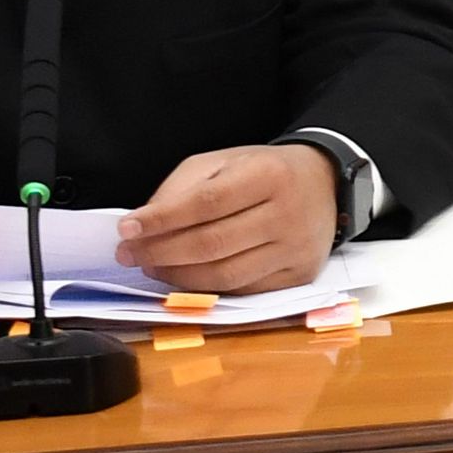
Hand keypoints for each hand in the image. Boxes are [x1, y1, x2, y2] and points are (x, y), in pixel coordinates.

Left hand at [117, 144, 335, 294]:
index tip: (127, 228)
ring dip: (177, 276)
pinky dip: (206, 289)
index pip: (207, 202)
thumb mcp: (226, 161)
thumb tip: (145, 224)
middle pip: (212, 243)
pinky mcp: (299, 276)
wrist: (325, 184)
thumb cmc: (266, 171)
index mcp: (270, 175)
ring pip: (224, 275)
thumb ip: (184, 187)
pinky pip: (242, 291)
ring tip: (152, 266)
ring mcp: (295, 249)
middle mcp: (287, 214)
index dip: (163, 218)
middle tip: (129, 253)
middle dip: (161, 251)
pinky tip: (185, 278)